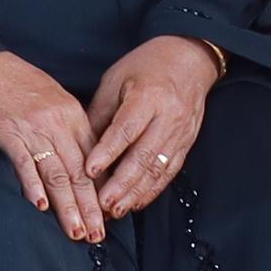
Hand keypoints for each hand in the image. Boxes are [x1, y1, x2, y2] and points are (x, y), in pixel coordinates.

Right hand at [0, 49, 105, 242]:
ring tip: (76, 232)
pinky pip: (24, 163)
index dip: (101, 191)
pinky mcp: (7, 132)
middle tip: (97, 235)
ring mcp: (33, 129)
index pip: (94, 161)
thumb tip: (82, 159)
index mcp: (73, 116)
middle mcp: (58, 124)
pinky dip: (33, 185)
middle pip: (80, 173)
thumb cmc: (17, 80)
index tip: (107, 216)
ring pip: (57, 174)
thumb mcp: (54, 98)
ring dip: (67, 206)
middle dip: (90, 208)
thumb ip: (69, 126)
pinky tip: (39, 205)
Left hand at [84, 35, 220, 219]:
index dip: (107, 153)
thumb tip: (80, 144)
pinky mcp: (187, 144)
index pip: (125, 130)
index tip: (88, 171)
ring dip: (136, 192)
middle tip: (102, 203)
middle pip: (144, 156)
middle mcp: (168, 118)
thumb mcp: (114, 80)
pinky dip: (152, 189)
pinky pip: (169, 171)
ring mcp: (181, 133)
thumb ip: (99, 113)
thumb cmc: (145, 67)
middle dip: (122, 183)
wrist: (189, 60)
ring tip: (116, 210)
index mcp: (147, 98)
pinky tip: (136, 202)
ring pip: (158, 169)